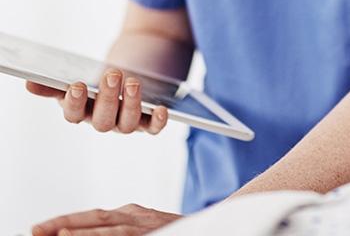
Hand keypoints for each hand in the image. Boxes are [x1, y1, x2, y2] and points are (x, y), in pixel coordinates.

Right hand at [26, 69, 167, 134]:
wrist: (141, 61)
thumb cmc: (107, 72)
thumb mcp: (84, 74)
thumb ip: (58, 82)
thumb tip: (29, 83)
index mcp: (83, 110)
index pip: (74, 114)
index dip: (74, 102)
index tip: (76, 84)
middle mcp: (104, 121)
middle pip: (102, 121)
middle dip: (107, 98)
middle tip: (113, 74)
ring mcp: (128, 122)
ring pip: (127, 124)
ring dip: (130, 104)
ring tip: (132, 82)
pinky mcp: (151, 118)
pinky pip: (154, 128)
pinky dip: (158, 121)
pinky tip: (162, 109)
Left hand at [31, 203, 180, 234]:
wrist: (216, 222)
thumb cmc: (180, 229)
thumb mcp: (149, 228)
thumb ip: (124, 229)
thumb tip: (90, 230)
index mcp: (132, 214)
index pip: (94, 216)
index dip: (67, 221)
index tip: (41, 228)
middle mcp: (136, 216)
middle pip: (96, 218)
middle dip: (64, 224)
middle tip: (35, 230)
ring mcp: (146, 224)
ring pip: (109, 228)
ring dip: (82, 231)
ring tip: (57, 234)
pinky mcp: (157, 231)